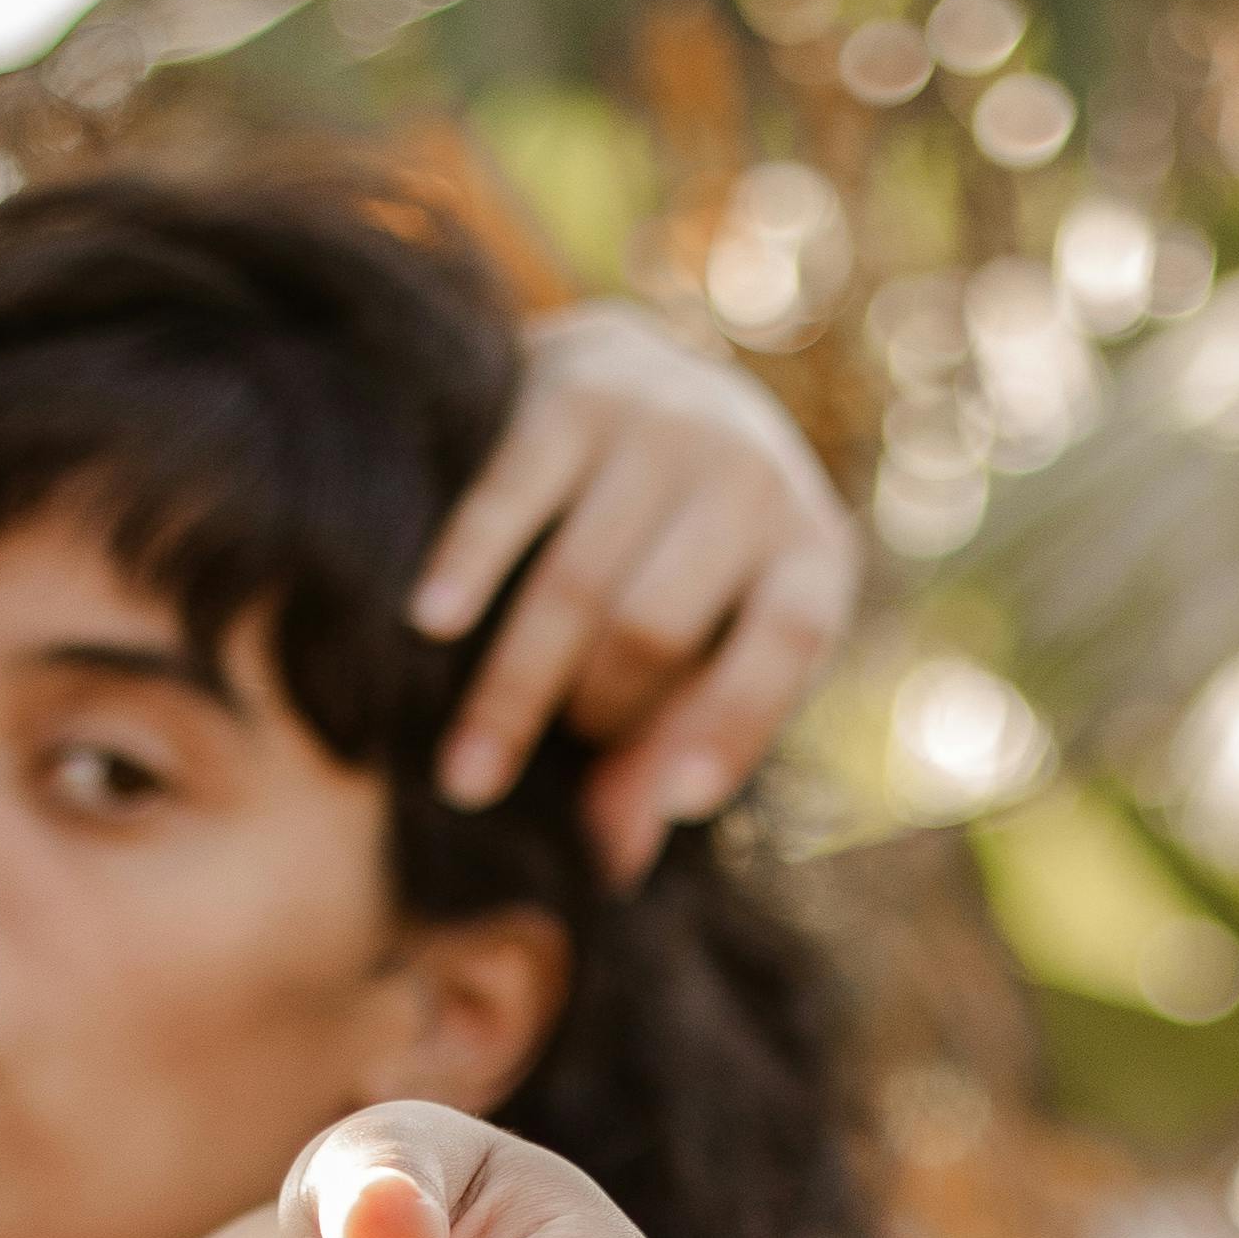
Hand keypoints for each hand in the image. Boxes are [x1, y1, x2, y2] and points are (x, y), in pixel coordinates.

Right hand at [408, 302, 858, 886]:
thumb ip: (672, 743)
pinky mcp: (574, 387)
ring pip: (577, 584)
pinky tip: (428, 627)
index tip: (675, 806)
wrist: (654, 374)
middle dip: (594, 715)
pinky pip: (510, 495)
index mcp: (809, 553)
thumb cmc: (689, 555)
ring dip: (516, 691)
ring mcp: (662, 422)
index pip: (784, 647)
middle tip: (549, 764)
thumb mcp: (715, 647)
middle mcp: (750, 476)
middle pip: (654, 630)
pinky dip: (468, 564)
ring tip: (468, 773)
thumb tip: (616, 863)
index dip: (729, 729)